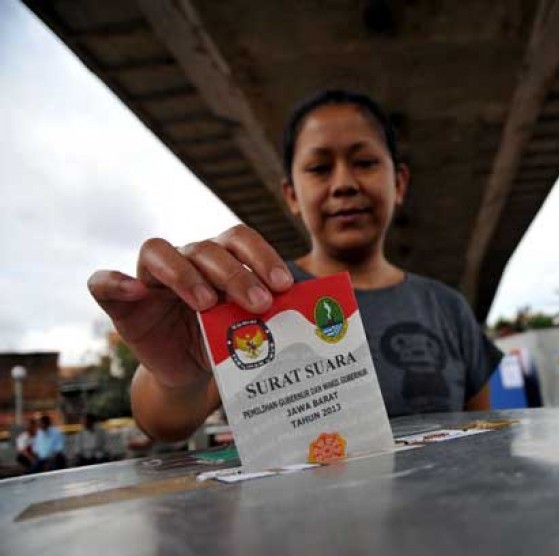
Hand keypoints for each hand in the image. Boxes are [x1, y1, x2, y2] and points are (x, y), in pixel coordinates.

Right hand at [88, 225, 292, 388]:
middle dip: (235, 275)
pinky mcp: (121, 302)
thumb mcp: (246, 330)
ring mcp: (150, 278)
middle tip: (261, 303)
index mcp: (220, 259)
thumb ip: (265, 315)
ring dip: (186, 274)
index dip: (261, 256)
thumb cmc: (223, 343)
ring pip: (158, 252)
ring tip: (208, 304)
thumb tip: (305, 312)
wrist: (190, 374)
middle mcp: (186, 260)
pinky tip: (135, 291)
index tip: (285, 285)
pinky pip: (103, 283)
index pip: (238, 239)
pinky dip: (115, 282)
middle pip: (206, 249)